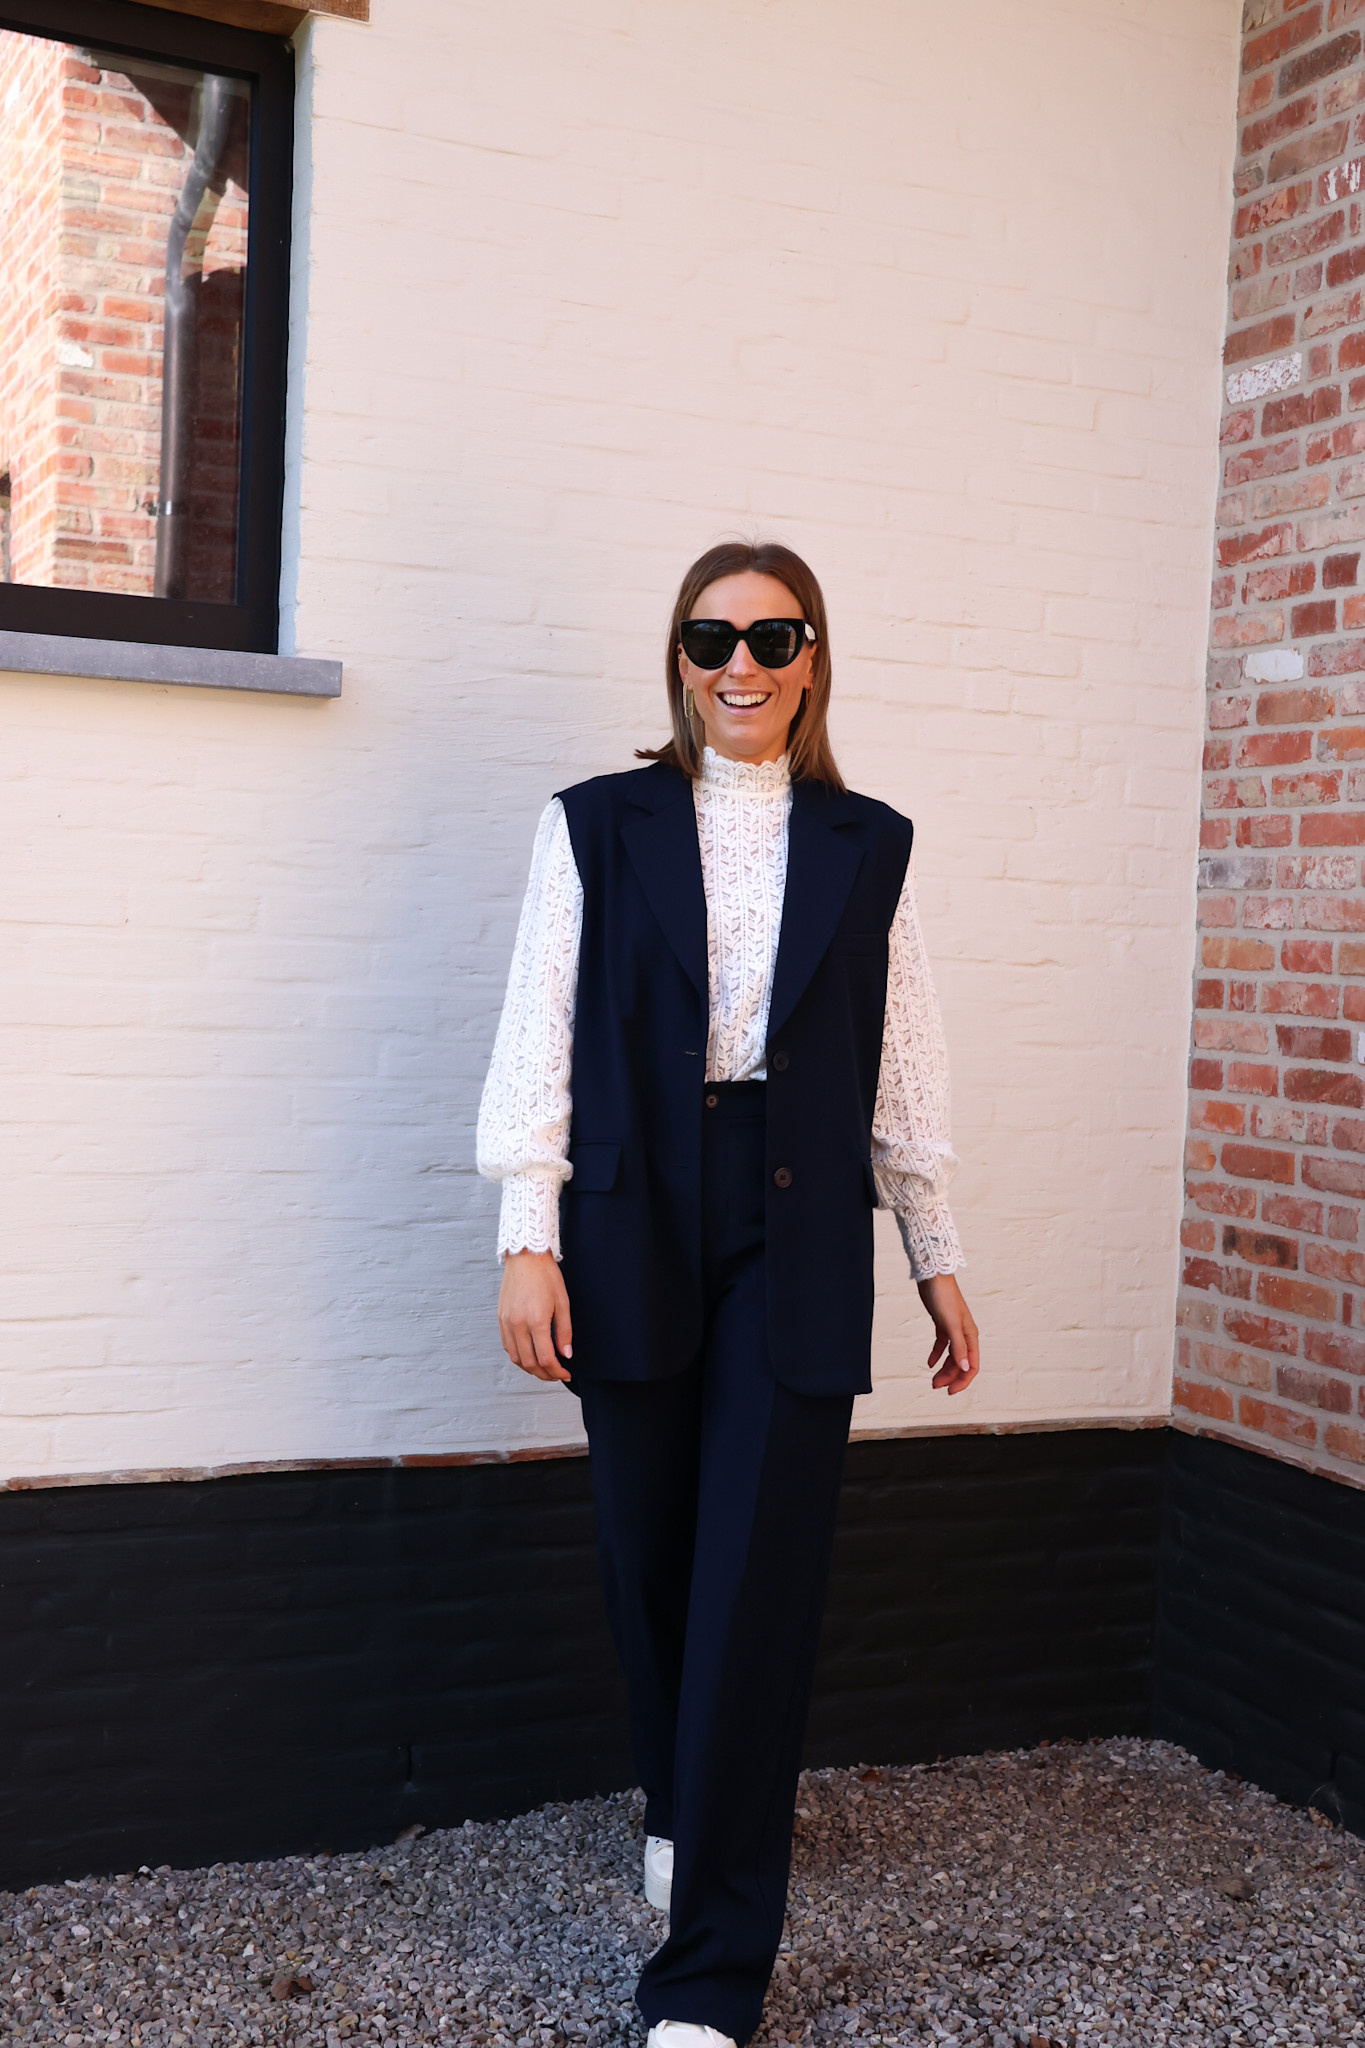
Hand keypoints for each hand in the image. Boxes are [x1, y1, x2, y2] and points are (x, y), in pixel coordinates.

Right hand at [498, 1249, 573, 1381]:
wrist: (525, 1256)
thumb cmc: (546, 1276)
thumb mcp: (563, 1302)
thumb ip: (564, 1331)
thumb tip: (566, 1354)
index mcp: (536, 1320)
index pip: (545, 1358)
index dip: (557, 1371)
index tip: (566, 1374)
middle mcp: (518, 1324)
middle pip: (529, 1363)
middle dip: (544, 1374)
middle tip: (557, 1375)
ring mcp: (506, 1322)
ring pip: (515, 1358)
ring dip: (530, 1368)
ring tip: (544, 1368)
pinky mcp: (500, 1318)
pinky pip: (507, 1346)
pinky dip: (518, 1356)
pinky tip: (529, 1354)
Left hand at [918, 1272, 978, 1394]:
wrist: (933, 1277)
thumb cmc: (943, 1298)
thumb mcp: (950, 1325)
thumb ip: (958, 1347)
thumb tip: (964, 1367)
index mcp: (970, 1336)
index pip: (971, 1365)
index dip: (962, 1380)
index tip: (950, 1391)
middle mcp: (964, 1335)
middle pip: (960, 1363)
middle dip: (950, 1376)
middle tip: (935, 1386)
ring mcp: (953, 1330)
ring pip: (951, 1356)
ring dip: (943, 1369)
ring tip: (932, 1380)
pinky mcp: (942, 1324)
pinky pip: (942, 1345)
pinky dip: (936, 1355)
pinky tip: (930, 1363)